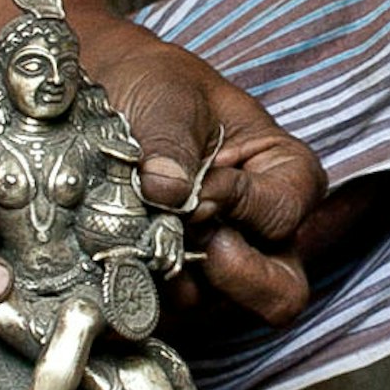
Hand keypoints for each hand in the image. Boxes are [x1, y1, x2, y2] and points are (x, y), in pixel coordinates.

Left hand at [88, 29, 325, 325]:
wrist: (103, 90)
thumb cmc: (153, 83)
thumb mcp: (167, 95)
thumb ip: (172, 142)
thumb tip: (167, 192)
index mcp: (283, 174)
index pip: (286, 214)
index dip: (245, 208)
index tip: (201, 187)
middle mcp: (259, 229)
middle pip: (280, 290)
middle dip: (235, 278)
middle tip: (189, 244)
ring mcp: (215, 260)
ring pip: (217, 304)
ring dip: (175, 276)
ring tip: (137, 232)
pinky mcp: (169, 278)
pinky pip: (165, 305)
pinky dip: (140, 284)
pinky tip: (116, 247)